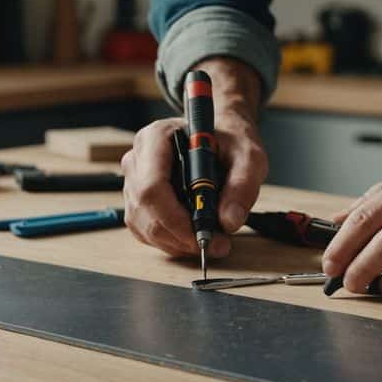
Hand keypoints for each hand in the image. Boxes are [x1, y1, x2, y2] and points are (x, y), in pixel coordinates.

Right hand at [122, 57, 267, 256]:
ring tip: (212, 240)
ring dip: (177, 243)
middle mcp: (138, 159)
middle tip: (217, 244)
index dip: (174, 218)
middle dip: (179, 236)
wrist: (222, 138)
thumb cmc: (230, 142)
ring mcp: (133, 182)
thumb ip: (243, 185)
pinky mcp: (136, 202)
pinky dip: (171, 243)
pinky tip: (194, 238)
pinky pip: (145, 232)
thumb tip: (229, 221)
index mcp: (157, 138)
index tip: (203, 235)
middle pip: (144, 210)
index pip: (152, 186)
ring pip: (143, 226)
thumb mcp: (248, 157)